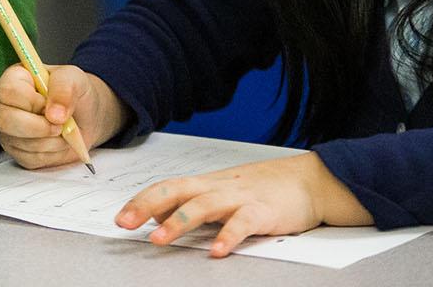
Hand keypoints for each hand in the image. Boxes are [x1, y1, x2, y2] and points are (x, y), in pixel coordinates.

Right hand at [0, 64, 125, 167]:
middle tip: (60, 123)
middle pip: (5, 121)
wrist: (86, 116)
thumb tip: (54, 115)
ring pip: (22, 143)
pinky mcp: (18, 153)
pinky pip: (31, 159)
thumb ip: (63, 88)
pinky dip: (52, 152)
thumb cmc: (74, 92)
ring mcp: (8, 132)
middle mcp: (4, 106)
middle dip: (40, 126)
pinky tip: (58, 140)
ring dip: (51, 140)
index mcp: (12, 80)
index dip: (32, 101)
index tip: (50, 103)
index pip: (8, 92)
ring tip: (63, 129)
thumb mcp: (74, 78)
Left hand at [117, 151, 372, 256]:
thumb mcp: (224, 192)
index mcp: (207, 183)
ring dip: (178, 222)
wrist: (311, 181)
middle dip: (147, 205)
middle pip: (177, 191)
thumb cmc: (265, 189)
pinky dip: (228, 237)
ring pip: (204, 206)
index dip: (142, 200)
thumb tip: (154, 215)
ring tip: (159, 239)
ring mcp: (241, 198)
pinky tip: (217, 251)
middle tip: (125, 223)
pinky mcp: (264, 212)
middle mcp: (219, 187)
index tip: (120, 217)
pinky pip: (243, 224)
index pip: (167, 187)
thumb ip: (192, 202)